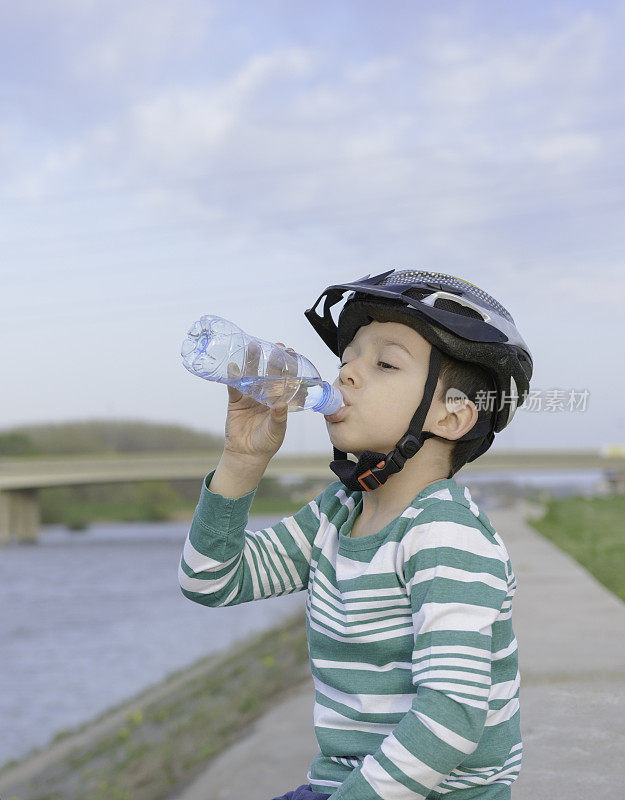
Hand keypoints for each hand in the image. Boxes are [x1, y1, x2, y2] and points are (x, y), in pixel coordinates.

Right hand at [222, 341, 294, 462]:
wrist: (246, 454)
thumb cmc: (266, 443)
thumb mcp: (276, 431)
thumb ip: (279, 418)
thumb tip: (282, 405)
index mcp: (277, 399)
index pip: (283, 379)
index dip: (286, 367)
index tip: (290, 354)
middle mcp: (264, 395)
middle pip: (267, 373)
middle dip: (270, 359)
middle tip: (274, 346)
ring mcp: (249, 396)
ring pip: (250, 375)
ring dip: (251, 361)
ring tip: (252, 346)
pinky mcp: (235, 401)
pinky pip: (233, 387)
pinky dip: (232, 377)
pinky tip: (232, 367)